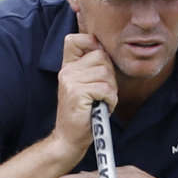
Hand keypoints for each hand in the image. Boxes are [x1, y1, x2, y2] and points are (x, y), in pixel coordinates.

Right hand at [51, 34, 116, 162]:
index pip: (76, 39)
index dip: (92, 45)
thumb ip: (92, 68)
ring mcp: (70, 81)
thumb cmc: (83, 113)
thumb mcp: (85, 86)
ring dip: (111, 91)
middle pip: (101, 57)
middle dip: (110, 76)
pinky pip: (105, 89)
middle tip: (103, 93)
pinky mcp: (77, 93)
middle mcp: (66, 71)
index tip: (98, 64)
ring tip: (101, 101)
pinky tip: (101, 108)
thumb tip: (107, 51)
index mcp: (67, 66)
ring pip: (106, 74)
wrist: (69, 138)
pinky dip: (110, 100)